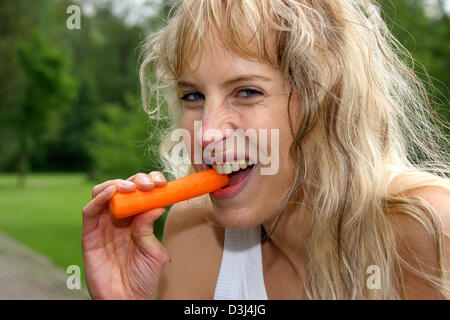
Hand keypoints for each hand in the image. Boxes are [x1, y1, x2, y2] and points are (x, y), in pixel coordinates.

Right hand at [82, 172, 167, 299]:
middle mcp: (120, 219)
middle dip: (135, 180)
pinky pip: (90, 212)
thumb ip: (149, 229)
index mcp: (138, 219)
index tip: (161, 182)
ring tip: (130, 187)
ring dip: (116, 184)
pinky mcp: (89, 234)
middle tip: (147, 184)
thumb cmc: (143, 278)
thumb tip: (156, 205)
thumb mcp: (154, 252)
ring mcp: (104, 225)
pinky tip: (111, 193)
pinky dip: (99, 198)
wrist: (127, 300)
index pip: (142, 193)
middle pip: (123, 189)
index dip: (150, 182)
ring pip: (103, 193)